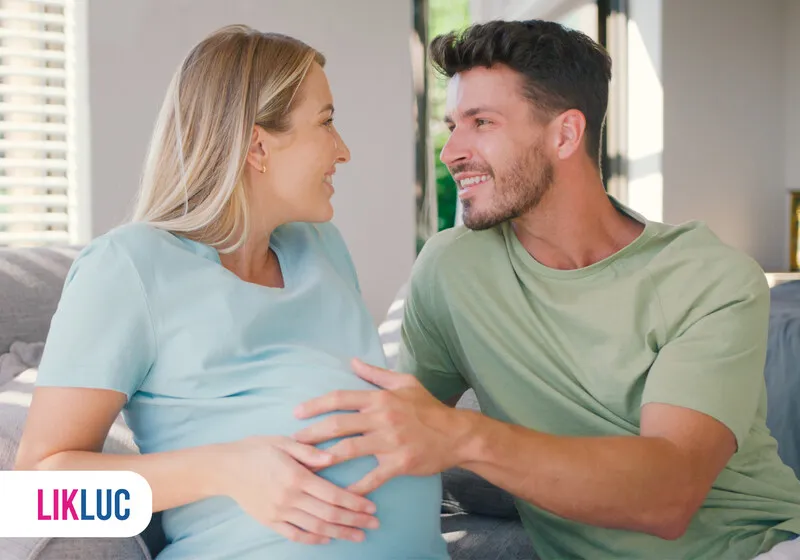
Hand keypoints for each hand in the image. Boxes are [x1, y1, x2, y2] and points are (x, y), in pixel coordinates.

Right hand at [219, 436, 379, 543]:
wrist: (225, 468)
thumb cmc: (256, 449)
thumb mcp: (283, 441)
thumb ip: (309, 451)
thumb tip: (333, 457)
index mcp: (296, 476)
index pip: (333, 494)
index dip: (355, 503)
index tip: (372, 508)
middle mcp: (289, 497)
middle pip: (329, 515)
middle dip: (355, 521)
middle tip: (374, 524)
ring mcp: (279, 512)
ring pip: (316, 528)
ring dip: (340, 533)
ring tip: (359, 535)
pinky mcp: (270, 521)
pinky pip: (295, 535)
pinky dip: (314, 539)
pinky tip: (328, 539)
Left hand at [293, 359, 470, 495]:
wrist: (457, 434)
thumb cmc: (429, 407)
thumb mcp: (405, 383)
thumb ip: (376, 374)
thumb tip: (353, 361)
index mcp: (380, 398)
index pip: (340, 398)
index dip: (316, 405)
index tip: (297, 413)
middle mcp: (382, 418)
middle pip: (338, 424)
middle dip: (311, 433)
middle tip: (293, 441)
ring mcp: (390, 442)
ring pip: (349, 450)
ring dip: (324, 458)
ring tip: (306, 465)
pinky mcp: (399, 464)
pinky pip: (372, 478)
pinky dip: (355, 488)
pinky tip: (340, 494)